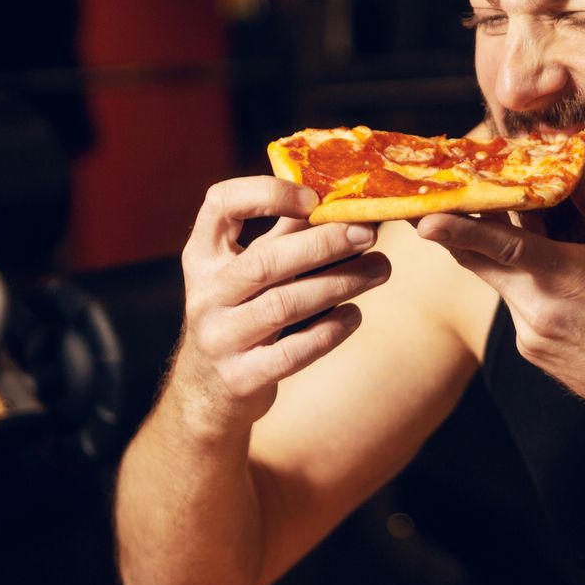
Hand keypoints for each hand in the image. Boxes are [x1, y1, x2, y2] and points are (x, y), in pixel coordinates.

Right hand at [175, 177, 389, 426]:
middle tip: (369, 233)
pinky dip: (330, 331)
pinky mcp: (241, 377)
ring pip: (284, 305)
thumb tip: (337, 196)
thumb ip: (283, 236)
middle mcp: (204, 294)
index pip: (220, 205)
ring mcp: (219, 338)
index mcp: (203, 256)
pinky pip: (293, 352)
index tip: (313, 199)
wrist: (207, 391)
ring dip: (340, 283)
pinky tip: (356, 315)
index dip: (266, 194)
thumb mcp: (247, 271)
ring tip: (381, 269)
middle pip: (266, 261)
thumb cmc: (239, 314)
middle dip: (323, 243)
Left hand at [415, 158, 584, 423]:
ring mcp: (529, 337)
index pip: (500, 246)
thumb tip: (579, 156)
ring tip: (549, 240)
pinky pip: (518, 308)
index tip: (424, 218)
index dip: (458, 229)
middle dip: (464, 231)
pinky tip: (569, 289)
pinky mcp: (531, 353)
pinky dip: (530, 287)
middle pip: (482, 262)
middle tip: (452, 199)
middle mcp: (536, 310)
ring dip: (511, 258)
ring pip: (502, 282)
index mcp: (563, 277)